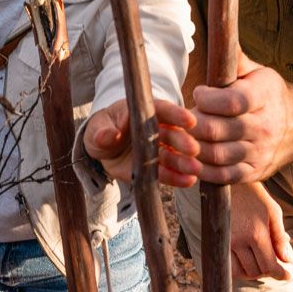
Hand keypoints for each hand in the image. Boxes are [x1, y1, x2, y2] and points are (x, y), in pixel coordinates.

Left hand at [84, 99, 199, 186]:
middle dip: (183, 141)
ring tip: (195, 169)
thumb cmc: (101, 129)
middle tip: (193, 149)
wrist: (102, 148)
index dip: (177, 115)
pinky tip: (188, 180)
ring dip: (184, 162)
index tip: (190, 121)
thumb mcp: (97, 127)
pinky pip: (166, 172)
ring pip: (172, 154)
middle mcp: (155, 130)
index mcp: (144, 112)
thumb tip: (108, 136)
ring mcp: (156, 149)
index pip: (163, 110)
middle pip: (172, 134)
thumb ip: (103, 131)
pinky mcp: (154, 168)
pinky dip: (177, 177)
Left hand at [158, 52, 292, 184]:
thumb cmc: (268, 94)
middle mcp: (264, 127)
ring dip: (192, 147)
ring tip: (183, 136)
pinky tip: (191, 158)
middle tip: (184, 117)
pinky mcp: (253, 172)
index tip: (199, 92)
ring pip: (216, 155)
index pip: (231, 102)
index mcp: (263, 97)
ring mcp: (259, 152)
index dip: (207, 98)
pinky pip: (222, 176)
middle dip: (193, 124)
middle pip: (218, 130)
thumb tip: (222, 35)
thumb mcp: (258, 73)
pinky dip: (201, 170)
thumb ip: (236, 60)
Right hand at [229, 181, 292, 280]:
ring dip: (254, 271)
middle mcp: (239, 241)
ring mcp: (225, 242)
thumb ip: (280, 237)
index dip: (280, 274)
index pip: (269, 265)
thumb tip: (288, 260)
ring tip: (262, 261)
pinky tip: (247, 261)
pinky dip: (239, 270)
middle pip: (256, 271)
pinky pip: (228, 268)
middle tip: (276, 263)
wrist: (227, 181)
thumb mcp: (273, 211)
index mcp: (256, 233)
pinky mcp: (216, 242)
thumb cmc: (253, 195)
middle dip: (269, 270)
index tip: (287, 275)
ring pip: (242, 272)